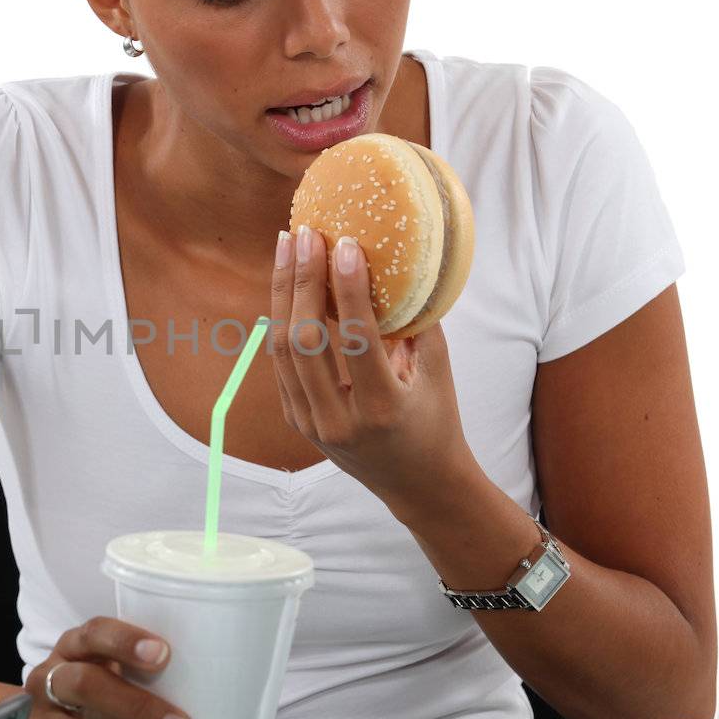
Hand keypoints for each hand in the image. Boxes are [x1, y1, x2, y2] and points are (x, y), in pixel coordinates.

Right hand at [0, 617, 195, 718]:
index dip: (124, 641)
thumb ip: (132, 681)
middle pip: (85, 685)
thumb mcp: (95, 684)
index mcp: (68, 654)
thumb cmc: (72, 708)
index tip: (164, 654)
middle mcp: (44, 683)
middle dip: (139, 708)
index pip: (92, 635)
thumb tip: (206, 696)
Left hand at [269, 225, 474, 521]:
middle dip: (301, 280)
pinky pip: (280, 363)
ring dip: (282, 292)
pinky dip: (282, 319)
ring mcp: (311, 424)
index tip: (345, 244)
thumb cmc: (437, 423)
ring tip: (288, 245)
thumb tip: (402, 264)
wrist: (418, 486)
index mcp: (382, 409)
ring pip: (282, 349)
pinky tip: (287, 283)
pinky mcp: (296, 421)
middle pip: (305, 340)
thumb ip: (418, 323)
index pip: (356, 339)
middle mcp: (339, 420)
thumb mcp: (438, 373)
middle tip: (305, 232)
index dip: (347, 289)